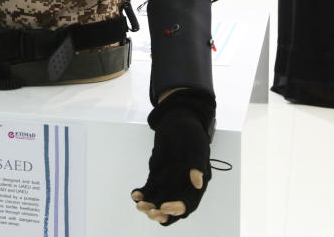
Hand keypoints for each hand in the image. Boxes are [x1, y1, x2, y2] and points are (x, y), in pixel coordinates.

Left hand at [132, 91, 214, 225]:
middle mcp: (183, 186)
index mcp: (197, 182)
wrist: (175, 120)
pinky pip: (149, 190)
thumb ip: (198, 164)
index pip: (188, 203)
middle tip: (149, 210)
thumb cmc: (189, 132)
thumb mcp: (196, 145)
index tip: (164, 207)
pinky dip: (142, 194)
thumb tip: (198, 183)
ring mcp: (170, 182)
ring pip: (159, 202)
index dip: (177, 209)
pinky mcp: (157, 176)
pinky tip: (135, 193)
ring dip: (149, 206)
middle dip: (160, 213)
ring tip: (139, 203)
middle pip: (172, 209)